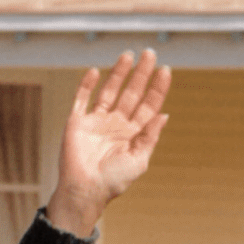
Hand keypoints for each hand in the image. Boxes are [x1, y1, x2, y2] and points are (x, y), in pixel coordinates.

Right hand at [47, 49, 171, 235]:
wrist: (86, 190)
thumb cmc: (114, 181)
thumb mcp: (139, 159)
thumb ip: (150, 136)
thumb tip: (164, 114)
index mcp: (133, 135)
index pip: (148, 106)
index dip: (157, 89)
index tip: (165, 71)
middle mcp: (116, 125)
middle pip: (132, 93)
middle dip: (141, 74)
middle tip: (150, 53)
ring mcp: (97, 121)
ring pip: (110, 91)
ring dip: (118, 73)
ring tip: (128, 55)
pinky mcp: (77, 122)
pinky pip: (82, 98)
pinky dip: (87, 84)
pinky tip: (95, 71)